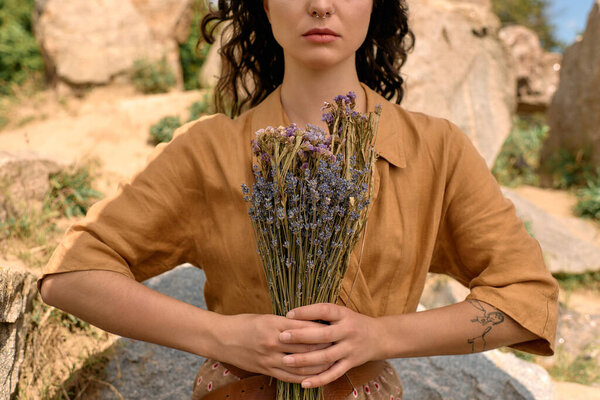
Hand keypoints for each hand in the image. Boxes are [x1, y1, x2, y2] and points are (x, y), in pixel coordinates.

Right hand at [211, 313, 333, 382]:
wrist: (221, 339)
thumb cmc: (243, 324)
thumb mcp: (266, 317)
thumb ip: (286, 322)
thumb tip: (307, 324)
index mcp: (274, 325)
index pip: (304, 328)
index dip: (321, 329)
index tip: (333, 327)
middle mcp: (274, 342)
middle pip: (306, 346)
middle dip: (325, 346)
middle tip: (338, 344)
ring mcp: (270, 358)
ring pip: (301, 364)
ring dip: (319, 364)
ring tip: (332, 361)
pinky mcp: (266, 370)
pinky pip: (289, 377)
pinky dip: (304, 377)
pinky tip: (315, 376)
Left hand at [279, 303, 384, 387]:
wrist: (379, 337)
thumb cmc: (353, 322)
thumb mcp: (341, 312)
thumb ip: (322, 314)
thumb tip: (293, 316)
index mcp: (344, 315)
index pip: (324, 310)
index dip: (306, 312)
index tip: (288, 315)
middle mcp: (348, 331)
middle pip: (323, 335)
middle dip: (301, 336)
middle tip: (282, 337)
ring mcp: (350, 349)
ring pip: (326, 357)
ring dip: (305, 360)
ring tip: (286, 360)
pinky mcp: (351, 363)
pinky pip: (333, 374)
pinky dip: (319, 380)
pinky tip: (303, 382)